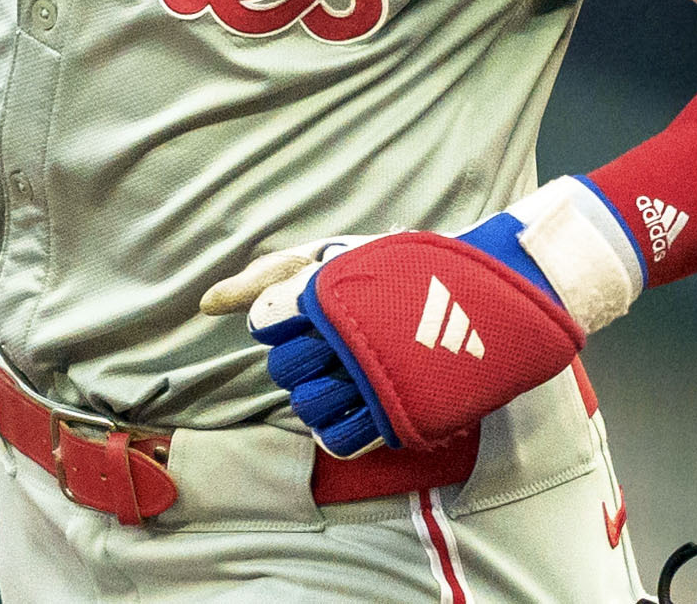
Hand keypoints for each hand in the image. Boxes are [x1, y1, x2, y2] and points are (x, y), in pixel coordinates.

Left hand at [205, 215, 584, 456]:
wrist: (491, 288)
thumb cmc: (403, 266)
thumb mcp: (338, 255)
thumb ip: (267, 278)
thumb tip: (205, 304)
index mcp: (333, 288)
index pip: (266, 320)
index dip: (279, 320)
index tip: (309, 314)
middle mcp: (349, 335)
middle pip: (283, 368)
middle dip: (298, 359)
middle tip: (331, 345)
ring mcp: (374, 378)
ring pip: (306, 407)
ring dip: (316, 394)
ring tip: (344, 375)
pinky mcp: (398, 415)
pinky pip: (338, 440)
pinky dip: (336, 428)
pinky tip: (352, 405)